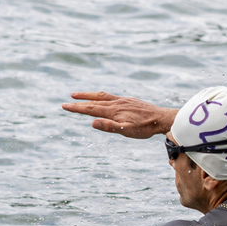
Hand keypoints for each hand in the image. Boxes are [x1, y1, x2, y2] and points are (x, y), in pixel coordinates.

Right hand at [61, 91, 177, 138]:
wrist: (162, 118)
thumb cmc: (145, 128)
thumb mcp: (127, 131)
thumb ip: (110, 127)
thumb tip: (92, 122)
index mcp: (113, 111)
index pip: (91, 109)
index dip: (77, 108)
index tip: (64, 106)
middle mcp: (116, 103)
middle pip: (93, 101)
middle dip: (79, 102)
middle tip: (66, 102)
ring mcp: (122, 101)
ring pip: (101, 96)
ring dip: (88, 95)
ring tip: (78, 94)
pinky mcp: (128, 100)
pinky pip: (110, 96)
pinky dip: (101, 95)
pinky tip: (101, 97)